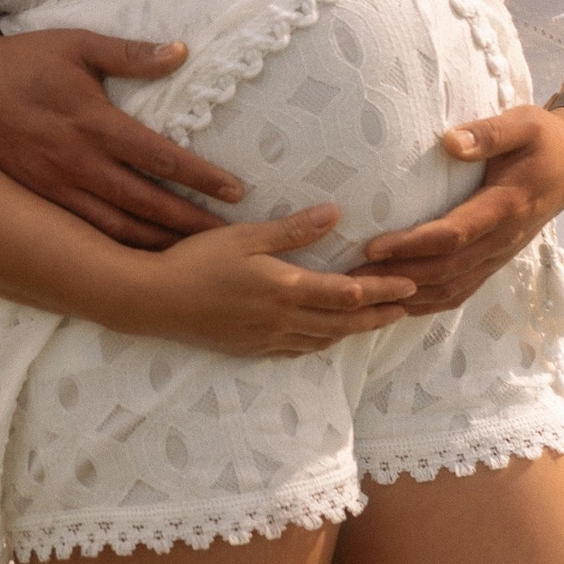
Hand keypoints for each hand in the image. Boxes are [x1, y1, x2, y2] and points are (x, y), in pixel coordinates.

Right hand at [0, 19, 245, 249]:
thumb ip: (131, 54)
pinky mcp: (39, 198)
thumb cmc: (25, 59)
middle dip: (189, 222)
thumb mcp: (79, 45)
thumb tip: (181, 51)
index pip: (161, 157)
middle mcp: (79, 162)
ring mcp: (57, 186)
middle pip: (146, 202)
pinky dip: (116, 247)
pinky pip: (85, 230)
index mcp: (94, 123)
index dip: (201, 176)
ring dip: (157, 242)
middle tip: (228, 236)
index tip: (235, 190)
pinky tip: (140, 257)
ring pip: (117, 226)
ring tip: (193, 255)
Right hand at [120, 205, 417, 358]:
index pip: (347, 294)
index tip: (409, 285)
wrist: (154, 302)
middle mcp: (282, 320)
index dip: (382, 290)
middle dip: (378, 317)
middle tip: (406, 311)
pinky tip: (324, 337)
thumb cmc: (196, 260)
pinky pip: (296, 350)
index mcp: (285, 289)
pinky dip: (319, 343)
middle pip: (342, 323)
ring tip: (374, 323)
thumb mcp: (245, 236)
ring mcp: (266, 338)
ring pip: (322, 339)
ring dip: (352, 332)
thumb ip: (292, 229)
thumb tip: (335, 213)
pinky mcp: (251, 348)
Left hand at [356, 102, 563, 314]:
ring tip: (365, 293)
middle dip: (398, 276)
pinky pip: (461, 291)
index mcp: (506, 206)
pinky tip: (397, 303)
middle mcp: (503, 239)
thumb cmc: (543, 139)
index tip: (373, 244)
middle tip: (352, 276)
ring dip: (408, 295)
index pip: (454, 235)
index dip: (413, 244)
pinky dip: (428, 303)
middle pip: (446, 270)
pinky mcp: (496, 261)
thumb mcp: (523, 124)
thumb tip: (449, 141)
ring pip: (452, 289)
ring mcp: (500, 255)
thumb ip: (489, 133)